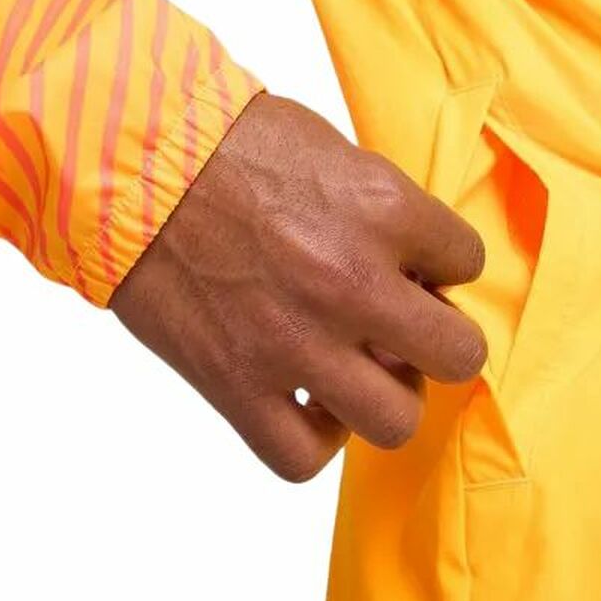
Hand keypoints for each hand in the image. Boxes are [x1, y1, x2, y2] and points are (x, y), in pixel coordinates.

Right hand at [109, 93, 487, 481]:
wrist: (132, 162)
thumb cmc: (232, 142)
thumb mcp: (336, 153)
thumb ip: (388, 213)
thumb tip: (419, 267)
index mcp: (385, 210)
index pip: (468, 261)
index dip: (444, 264)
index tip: (415, 264)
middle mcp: (353, 282)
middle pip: (459, 353)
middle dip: (442, 340)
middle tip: (410, 328)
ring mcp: (297, 342)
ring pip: (397, 420)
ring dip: (388, 396)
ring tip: (364, 369)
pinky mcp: (237, 386)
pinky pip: (303, 458)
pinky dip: (315, 438)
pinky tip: (310, 402)